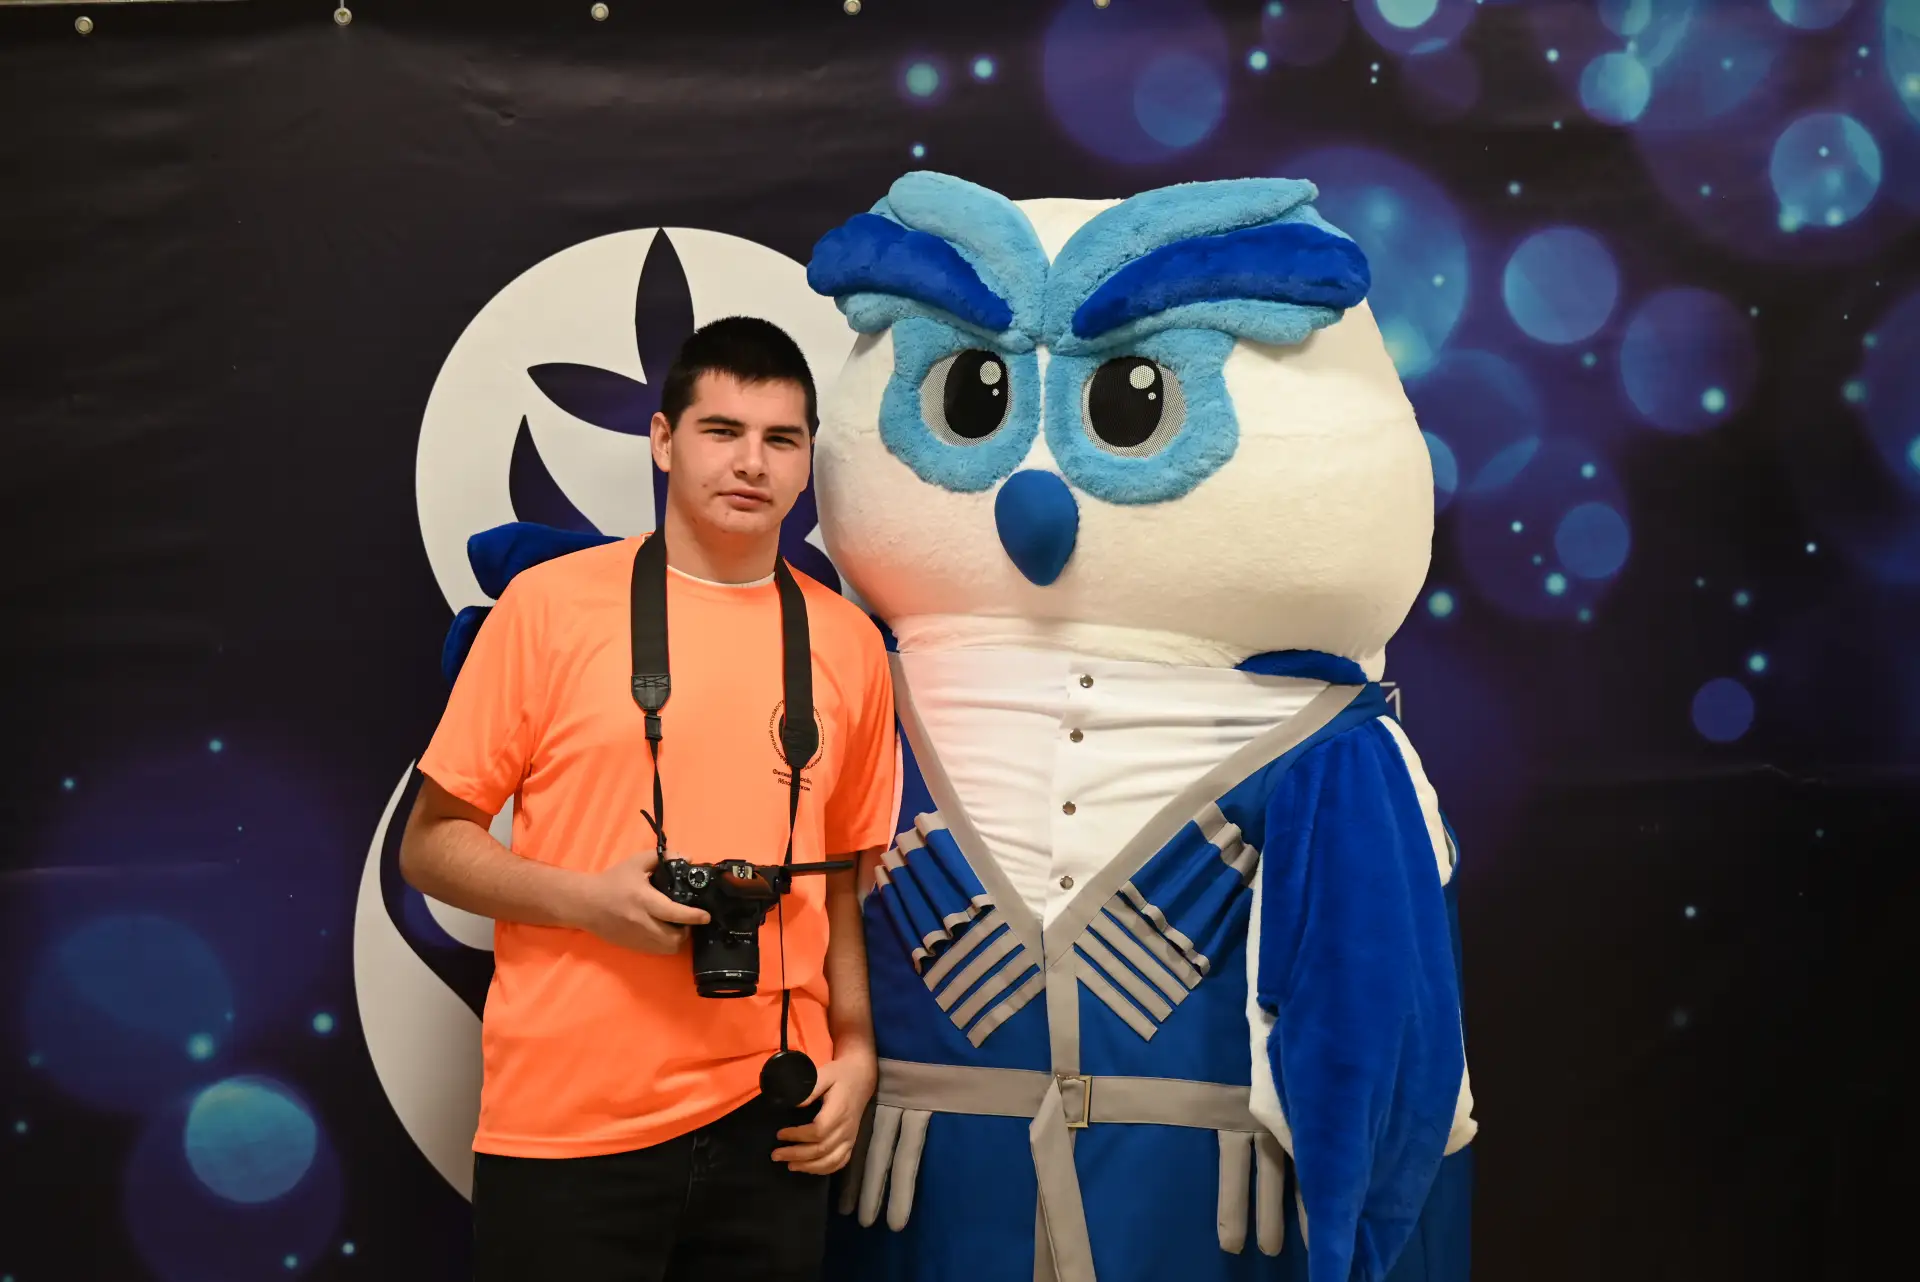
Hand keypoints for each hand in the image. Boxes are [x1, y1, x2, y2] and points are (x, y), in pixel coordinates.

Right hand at [572, 849, 709, 954]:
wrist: (586, 904)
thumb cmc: (612, 881)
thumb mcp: (636, 863)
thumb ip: (662, 858)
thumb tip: (687, 857)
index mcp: (643, 900)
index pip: (674, 913)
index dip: (693, 916)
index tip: (706, 915)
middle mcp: (641, 922)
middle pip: (674, 938)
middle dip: (687, 930)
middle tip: (689, 920)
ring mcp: (637, 938)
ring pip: (667, 948)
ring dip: (678, 939)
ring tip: (678, 926)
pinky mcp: (633, 946)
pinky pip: (657, 951)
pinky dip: (666, 944)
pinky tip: (665, 932)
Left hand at [771, 1049, 876, 1174]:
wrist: (861, 1078)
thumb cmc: (839, 1075)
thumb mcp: (824, 1074)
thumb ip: (810, 1089)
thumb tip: (795, 1104)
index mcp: (839, 1110)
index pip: (818, 1131)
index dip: (797, 1136)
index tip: (780, 1134)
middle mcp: (846, 1128)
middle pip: (821, 1149)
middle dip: (796, 1155)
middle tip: (775, 1155)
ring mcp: (850, 1138)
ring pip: (830, 1161)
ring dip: (808, 1166)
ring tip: (789, 1165)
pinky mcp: (851, 1142)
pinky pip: (839, 1162)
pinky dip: (823, 1169)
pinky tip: (808, 1168)